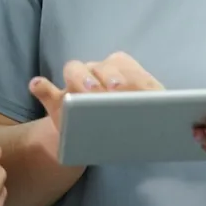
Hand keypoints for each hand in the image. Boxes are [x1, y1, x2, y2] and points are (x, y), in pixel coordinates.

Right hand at [30, 51, 163, 137]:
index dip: (124, 76)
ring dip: (80, 77)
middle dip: (106, 77)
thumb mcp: (143, 122)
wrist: (95, 140)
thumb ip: (152, 106)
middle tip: (110, 93)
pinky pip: (44, 87)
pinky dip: (41, 86)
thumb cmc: (125, 129)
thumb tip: (167, 100)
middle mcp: (98, 72)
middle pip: (102, 66)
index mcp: (121, 72)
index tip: (123, 89)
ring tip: (85, 94)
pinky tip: (38, 85)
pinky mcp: (57, 96)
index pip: (122, 65)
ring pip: (77, 69)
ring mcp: (77, 82)